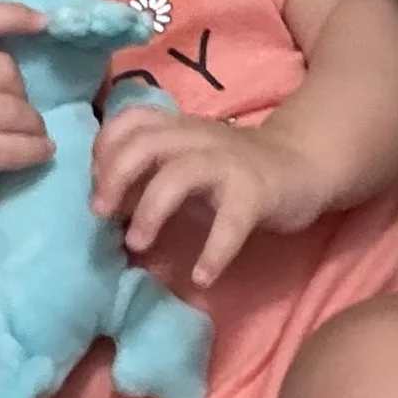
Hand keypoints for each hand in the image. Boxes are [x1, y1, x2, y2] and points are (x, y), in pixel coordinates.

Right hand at [0, 2, 52, 202]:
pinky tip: (43, 150)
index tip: (43, 22)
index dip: (13, 15)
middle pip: (4, 70)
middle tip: (19, 107)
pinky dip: (34, 149)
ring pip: (13, 110)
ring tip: (34, 130)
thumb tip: (28, 30)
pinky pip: (11, 148)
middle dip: (21, 90)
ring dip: (33, 122)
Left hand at [91, 110, 329, 286]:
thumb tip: (103, 205)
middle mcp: (198, 138)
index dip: (104, 148)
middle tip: (99, 215)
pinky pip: (231, 221)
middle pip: (145, 142)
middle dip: (113, 176)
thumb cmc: (233, 172)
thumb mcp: (184, 166)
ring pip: (180, 173)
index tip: (93, 184)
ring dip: (151, 210)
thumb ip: (146, 178)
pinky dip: (214, 251)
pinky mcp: (257, 191)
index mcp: (177, 129)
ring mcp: (228, 162)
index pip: (130, 121)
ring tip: (137, 245)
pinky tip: (202, 276)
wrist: (304, 166)